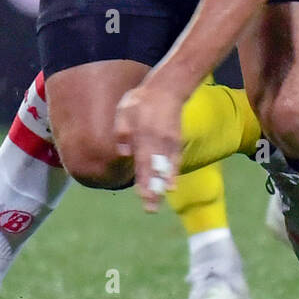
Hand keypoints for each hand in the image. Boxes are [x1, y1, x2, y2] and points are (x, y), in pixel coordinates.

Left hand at [114, 77, 186, 212]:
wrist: (167, 89)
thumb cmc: (141, 101)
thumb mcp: (125, 109)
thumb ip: (122, 130)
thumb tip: (123, 152)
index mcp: (143, 133)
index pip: (142, 160)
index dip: (142, 179)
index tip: (141, 195)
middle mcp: (158, 140)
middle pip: (154, 169)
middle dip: (152, 189)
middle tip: (149, 209)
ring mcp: (169, 141)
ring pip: (165, 167)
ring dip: (161, 186)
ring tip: (157, 202)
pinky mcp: (176, 141)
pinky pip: (175, 160)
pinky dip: (173, 173)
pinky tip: (171, 186)